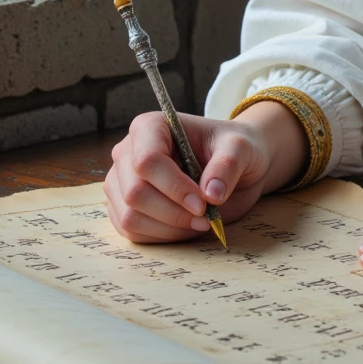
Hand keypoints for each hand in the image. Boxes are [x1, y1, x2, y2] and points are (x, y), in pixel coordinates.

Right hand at [104, 101, 307, 242]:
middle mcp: (128, 152)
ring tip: (199, 221)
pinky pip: (132, 232)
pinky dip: (162, 236)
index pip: (147, 160)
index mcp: (150, 127)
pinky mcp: (123, 208)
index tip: (203, 203)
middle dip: (173, 212)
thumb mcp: (240, 148)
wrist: (231, 164)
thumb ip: (228, 165)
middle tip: (205, 216)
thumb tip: (211, 193)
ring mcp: (122, 182)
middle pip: (135, 192)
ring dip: (169, 227)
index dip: (174, 187)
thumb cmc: (231, 149)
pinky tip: (185, 226)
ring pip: (130, 217)